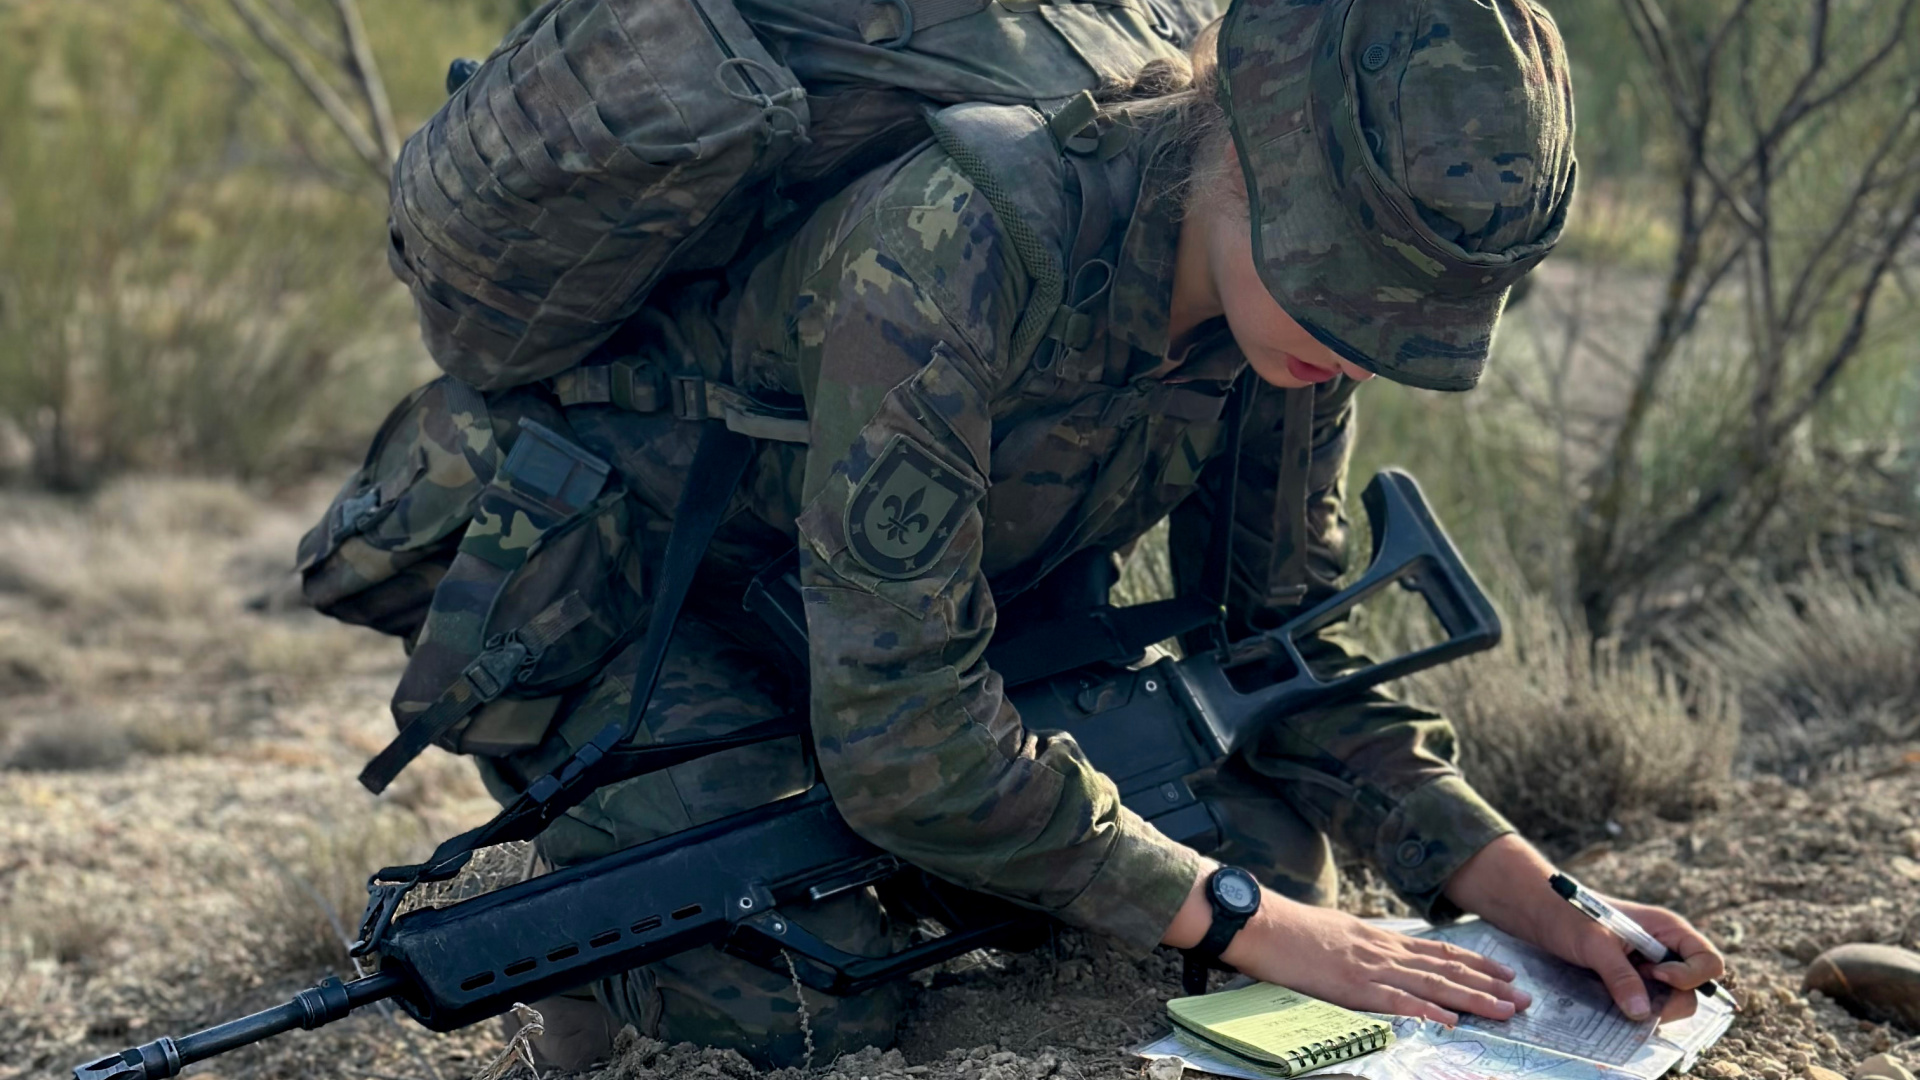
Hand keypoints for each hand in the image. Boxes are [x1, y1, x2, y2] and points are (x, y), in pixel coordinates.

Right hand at [1163, 871, 1531, 1024]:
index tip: (1506, 972)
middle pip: (1447, 969)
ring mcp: (1370, 968)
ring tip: (1506, 1011)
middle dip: (1489, 985)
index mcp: (1380, 939)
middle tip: (1524, 998)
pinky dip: (1427, 1011)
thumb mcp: (1337, 933)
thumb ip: (1363, 948)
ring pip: (1434, 984)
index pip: (1439, 952)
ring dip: (1474, 999)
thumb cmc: (1290, 929)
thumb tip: (1380, 960)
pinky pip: (1397, 1001)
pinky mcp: (1352, 985)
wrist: (1261, 922)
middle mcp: (1384, 951)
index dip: (1476, 963)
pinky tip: (1451, 1021)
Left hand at [1524, 894, 1726, 1019]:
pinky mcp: (1633, 982)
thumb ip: (1619, 975)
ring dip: (1651, 1008)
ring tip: (1618, 997)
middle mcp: (1665, 950)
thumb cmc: (1567, 915)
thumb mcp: (1593, 943)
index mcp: (1667, 929)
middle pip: (1694, 989)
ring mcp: (1650, 968)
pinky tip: (1614, 1004)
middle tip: (1634, 999)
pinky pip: (1648, 1003)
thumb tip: (1642, 1011)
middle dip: (1670, 1001)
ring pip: (1671, 1001)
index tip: (1656, 974)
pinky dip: (1637, 1009)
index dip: (1690, 975)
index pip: (1709, 961)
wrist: (1539, 915)